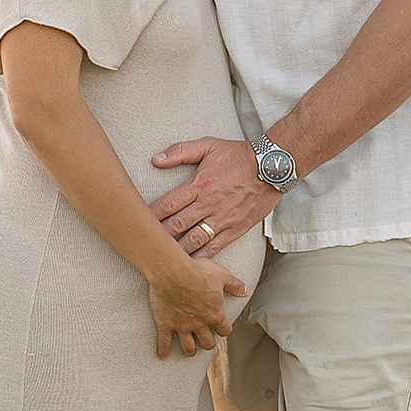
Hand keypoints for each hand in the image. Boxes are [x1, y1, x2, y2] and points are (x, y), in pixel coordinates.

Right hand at [148, 249, 247, 360]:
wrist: (173, 272)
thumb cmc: (198, 272)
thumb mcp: (222, 275)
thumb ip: (235, 285)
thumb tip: (247, 291)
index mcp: (214, 313)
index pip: (224, 330)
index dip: (224, 330)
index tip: (221, 328)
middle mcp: (199, 323)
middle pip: (207, 342)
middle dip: (207, 343)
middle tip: (205, 341)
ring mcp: (182, 326)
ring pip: (188, 346)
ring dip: (190, 350)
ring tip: (189, 351)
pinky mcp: (166, 324)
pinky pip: (164, 342)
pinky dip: (163, 350)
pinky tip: (163, 355)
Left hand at [150, 136, 277, 254]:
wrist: (272, 168)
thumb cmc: (237, 156)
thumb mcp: (208, 145)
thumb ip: (180, 151)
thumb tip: (155, 159)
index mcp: (199, 184)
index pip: (168, 204)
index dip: (150, 215)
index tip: (138, 222)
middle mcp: (209, 204)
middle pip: (176, 226)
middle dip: (158, 236)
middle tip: (144, 243)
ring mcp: (223, 219)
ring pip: (193, 241)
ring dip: (175, 251)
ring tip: (161, 258)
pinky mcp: (235, 230)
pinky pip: (214, 248)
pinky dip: (200, 258)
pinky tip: (188, 265)